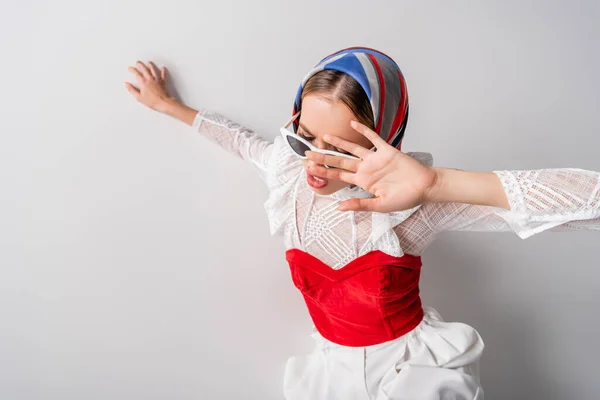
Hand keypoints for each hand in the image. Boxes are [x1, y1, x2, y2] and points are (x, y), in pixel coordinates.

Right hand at [125, 61, 173, 112]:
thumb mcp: (139, 97)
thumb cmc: (152, 101)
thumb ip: (132, 89)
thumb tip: (126, 84)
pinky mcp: (163, 82)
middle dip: (140, 65)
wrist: (163, 102)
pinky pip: (163, 75)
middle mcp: (150, 79)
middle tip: (138, 62)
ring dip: (150, 65)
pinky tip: (163, 68)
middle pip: (144, 69)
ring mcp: (157, 80)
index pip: (136, 73)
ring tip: (148, 62)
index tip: (130, 68)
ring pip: (153, 70)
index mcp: (143, 82)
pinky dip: (163, 71)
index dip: (132, 70)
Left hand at [306, 120, 437, 212]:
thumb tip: (339, 208)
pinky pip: (373, 138)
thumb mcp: (380, 205)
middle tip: (307, 153)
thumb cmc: (405, 198)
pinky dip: (363, 130)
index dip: (323, 172)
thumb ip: (360, 205)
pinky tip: (352, 124)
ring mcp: (375, 159)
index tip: (308, 169)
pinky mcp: (387, 151)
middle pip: (340, 161)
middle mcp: (366, 169)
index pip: (338, 175)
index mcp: (363, 182)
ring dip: (339, 142)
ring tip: (324, 136)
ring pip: (353, 148)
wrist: (424, 187)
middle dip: (323, 158)